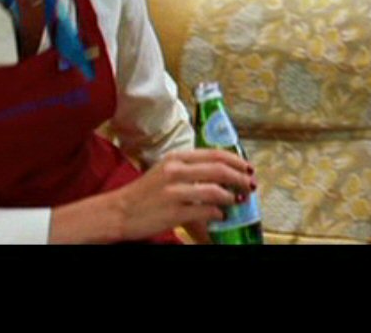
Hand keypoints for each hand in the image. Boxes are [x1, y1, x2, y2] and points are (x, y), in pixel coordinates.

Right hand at [115, 149, 254, 241]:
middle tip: (250, 185)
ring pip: (215, 191)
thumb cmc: (144, 193)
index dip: (236, 161)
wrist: (119, 212)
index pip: (214, 154)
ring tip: (237, 201)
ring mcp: (175, 192)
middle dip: (240, 178)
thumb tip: (220, 173)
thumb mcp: (166, 171)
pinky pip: (205, 212)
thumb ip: (190, 169)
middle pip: (219, 170)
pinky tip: (220, 215)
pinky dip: (218, 213)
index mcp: (176, 158)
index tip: (248, 168)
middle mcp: (176, 171)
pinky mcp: (174, 212)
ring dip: (231, 197)